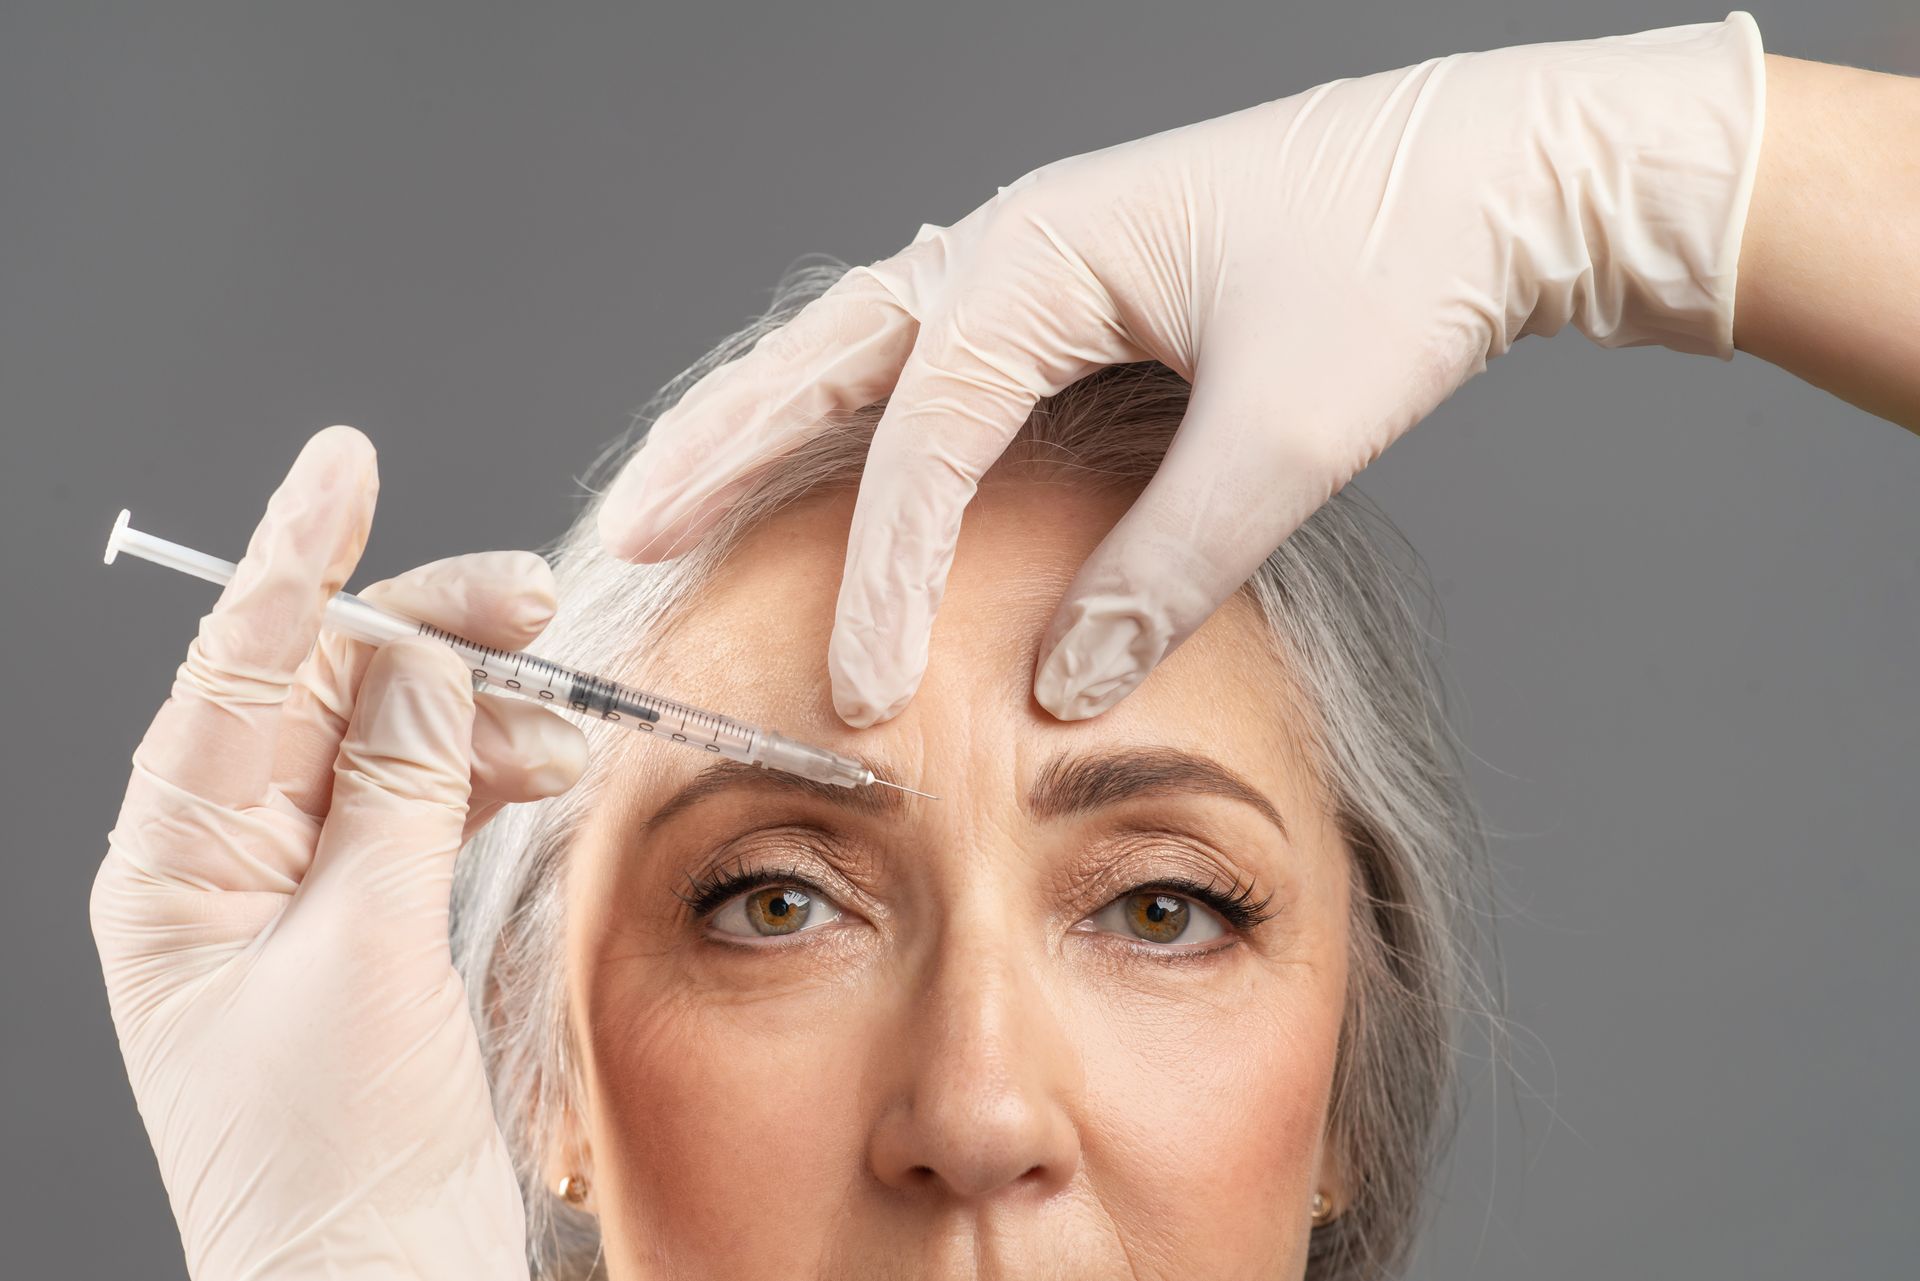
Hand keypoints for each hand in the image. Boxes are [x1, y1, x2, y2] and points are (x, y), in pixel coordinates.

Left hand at [90, 427, 585, 1279]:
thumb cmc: (331, 1163)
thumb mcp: (361, 957)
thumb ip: (392, 795)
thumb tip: (412, 660)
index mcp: (173, 870)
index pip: (234, 674)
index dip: (293, 560)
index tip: (341, 468)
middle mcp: (226, 870)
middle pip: (325, 695)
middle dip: (426, 637)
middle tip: (532, 603)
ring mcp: (303, 897)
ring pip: (391, 744)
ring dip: (481, 716)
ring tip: (569, 729)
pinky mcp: (373, 927)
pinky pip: (427, 806)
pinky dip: (490, 775)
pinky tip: (548, 771)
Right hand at [599, 14, 1763, 724]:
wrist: (1494, 176)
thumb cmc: (1404, 267)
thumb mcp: (1291, 432)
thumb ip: (1170, 563)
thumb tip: (1061, 686)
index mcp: (1047, 254)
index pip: (921, 433)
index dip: (880, 571)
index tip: (858, 688)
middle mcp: (1015, 242)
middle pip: (825, 357)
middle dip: (718, 450)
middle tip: (626, 537)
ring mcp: (1036, 256)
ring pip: (856, 345)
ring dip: (760, 424)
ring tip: (671, 499)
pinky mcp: (1072, 290)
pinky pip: (924, 356)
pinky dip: (852, 418)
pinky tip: (821, 465)